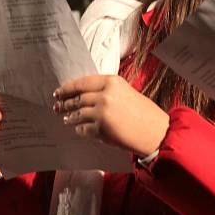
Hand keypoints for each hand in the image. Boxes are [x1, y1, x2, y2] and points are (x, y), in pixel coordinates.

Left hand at [53, 75, 169, 155]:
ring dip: (70, 117)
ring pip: (77, 114)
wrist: (157, 132)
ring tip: (67, 119)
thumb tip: (85, 95)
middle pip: (77, 98)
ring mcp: (102, 112)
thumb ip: (107, 91)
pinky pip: (83, 129)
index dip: (68, 88)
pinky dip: (80, 130)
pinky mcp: (101, 129)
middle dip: (65, 103)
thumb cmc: (144, 113)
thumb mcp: (126, 92)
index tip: (59, 92)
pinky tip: (80, 130)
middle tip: (57, 107)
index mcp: (112, 82)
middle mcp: (105, 95)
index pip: (82, 82)